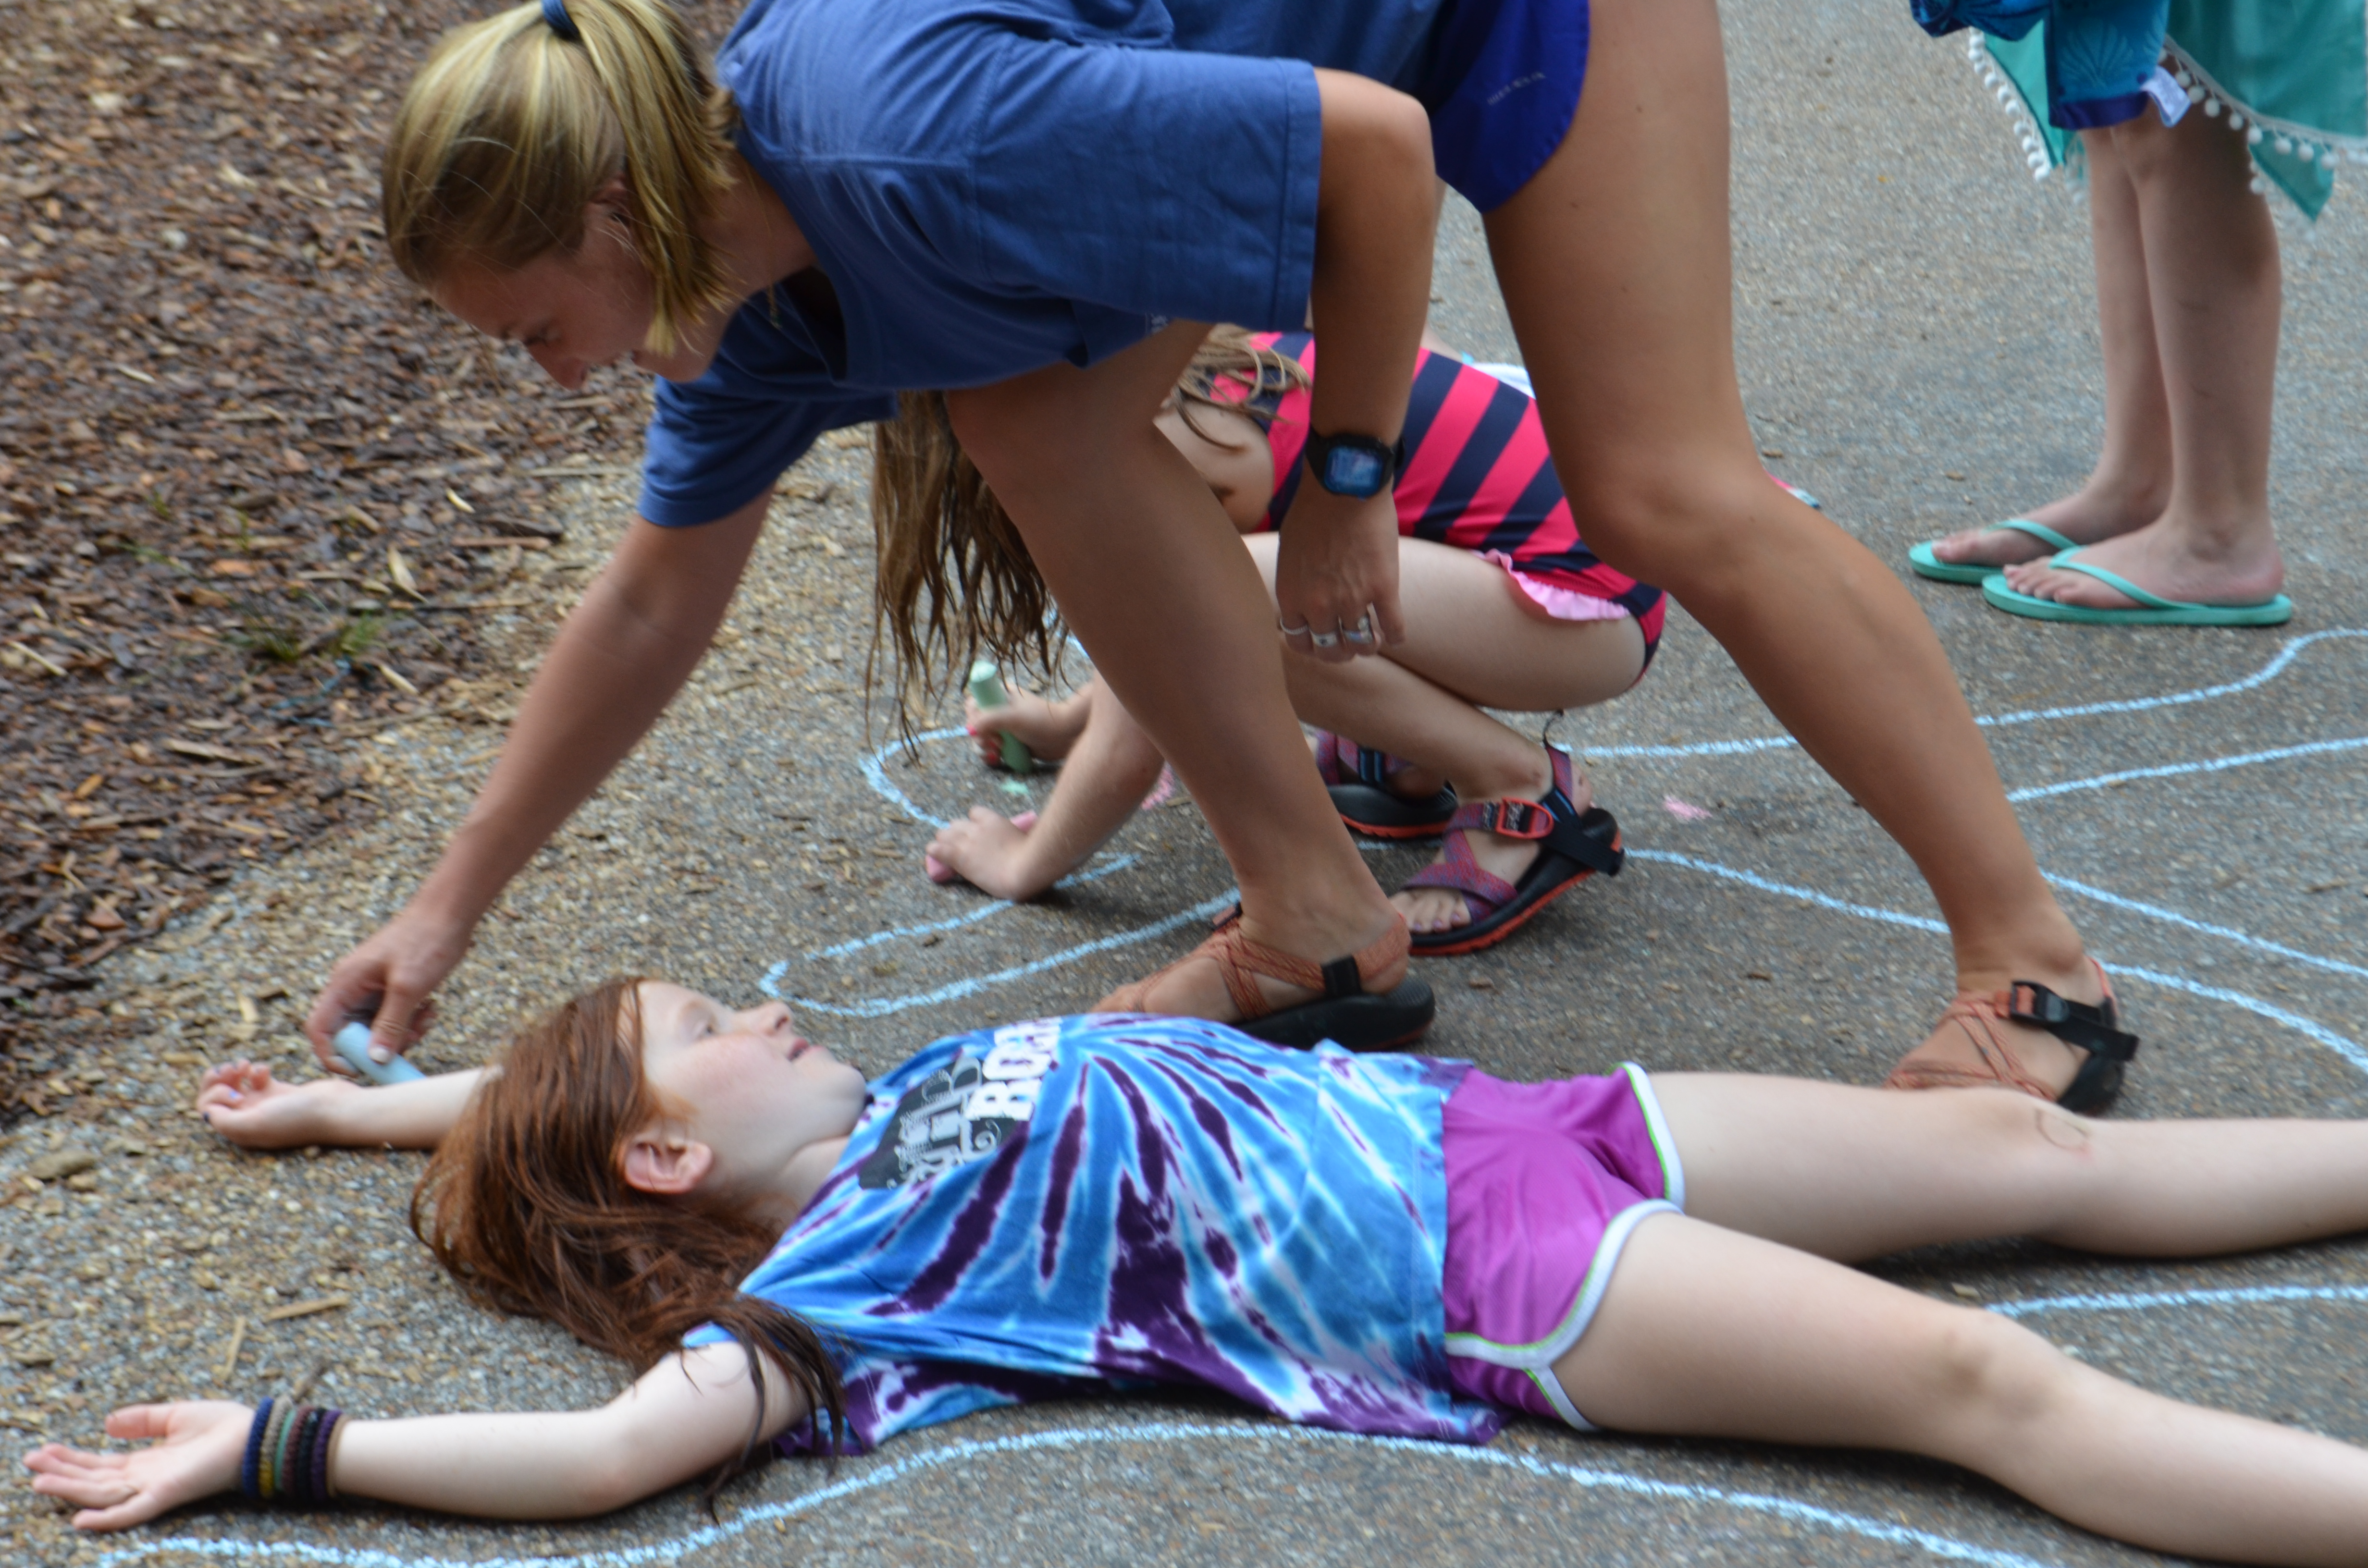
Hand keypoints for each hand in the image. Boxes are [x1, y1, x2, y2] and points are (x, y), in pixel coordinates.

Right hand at [23, 1400, 250, 1530]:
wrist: (254, 1436)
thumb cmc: (223, 1426)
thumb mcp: (175, 1415)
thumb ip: (142, 1420)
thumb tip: (106, 1422)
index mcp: (146, 1461)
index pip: (100, 1464)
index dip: (71, 1459)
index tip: (43, 1450)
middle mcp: (145, 1478)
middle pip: (94, 1479)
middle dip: (61, 1472)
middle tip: (30, 1462)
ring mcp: (153, 1488)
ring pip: (103, 1493)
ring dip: (71, 1489)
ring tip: (40, 1481)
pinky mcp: (167, 1494)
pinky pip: (132, 1511)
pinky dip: (107, 1517)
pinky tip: (81, 1519)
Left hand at [197, 1060, 359, 1149]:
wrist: (337, 1110)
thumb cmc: (298, 1119)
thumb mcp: (254, 1124)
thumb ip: (224, 1120)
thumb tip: (207, 1112)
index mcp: (240, 1131)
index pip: (208, 1110)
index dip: (214, 1096)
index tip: (236, 1092)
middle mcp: (249, 1119)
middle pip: (217, 1097)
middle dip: (218, 1080)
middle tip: (232, 1070)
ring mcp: (264, 1105)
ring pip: (234, 1085)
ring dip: (234, 1072)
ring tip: (245, 1066)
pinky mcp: (279, 1092)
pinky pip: (256, 1079)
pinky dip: (256, 1071)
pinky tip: (266, 1070)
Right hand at [304, 900, 470, 1074]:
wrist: (450, 913)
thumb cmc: (426, 941)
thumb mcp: (408, 988)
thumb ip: (390, 1026)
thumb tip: (374, 1060)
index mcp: (344, 984)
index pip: (320, 1028)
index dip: (331, 1055)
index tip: (359, 1071)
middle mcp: (352, 988)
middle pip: (350, 1034)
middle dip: (379, 1046)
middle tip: (409, 1041)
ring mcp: (371, 989)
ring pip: (375, 1030)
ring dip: (401, 1034)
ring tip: (426, 1018)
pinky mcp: (390, 990)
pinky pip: (392, 1019)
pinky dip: (411, 1022)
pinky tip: (431, 1009)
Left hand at [1273, 486, 1404, 664]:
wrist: (1343, 484)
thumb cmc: (1313, 510)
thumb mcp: (1290, 552)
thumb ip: (1296, 582)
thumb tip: (1302, 601)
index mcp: (1291, 596)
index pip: (1299, 642)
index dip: (1312, 646)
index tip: (1321, 641)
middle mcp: (1319, 605)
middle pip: (1331, 650)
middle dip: (1340, 651)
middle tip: (1348, 645)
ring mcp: (1353, 600)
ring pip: (1363, 644)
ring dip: (1368, 645)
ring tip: (1372, 639)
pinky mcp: (1384, 590)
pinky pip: (1394, 629)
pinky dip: (1395, 636)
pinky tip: (1395, 633)